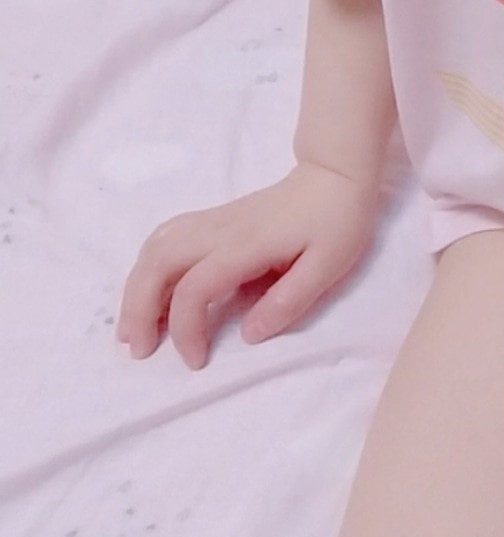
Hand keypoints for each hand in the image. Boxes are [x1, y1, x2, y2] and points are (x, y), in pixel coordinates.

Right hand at [116, 161, 381, 370]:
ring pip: (155, 246)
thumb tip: (249, 335)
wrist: (336, 176)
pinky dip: (148, 267)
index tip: (197, 360)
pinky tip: (151, 293)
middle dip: (139, 308)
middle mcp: (221, 229)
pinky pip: (166, 239)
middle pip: (159, 262)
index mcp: (248, 244)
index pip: (197, 286)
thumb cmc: (337, 221)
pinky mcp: (214, 219)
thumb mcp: (330, 265)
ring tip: (134, 329)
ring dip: (136, 287)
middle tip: (138, 349)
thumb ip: (290, 300)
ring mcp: (214, 220)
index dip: (187, 327)